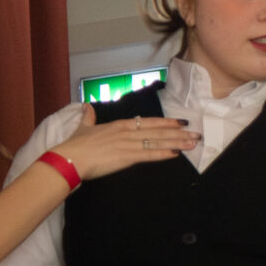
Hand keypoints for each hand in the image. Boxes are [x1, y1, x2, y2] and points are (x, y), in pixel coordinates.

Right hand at [50, 102, 197, 181]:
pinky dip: (163, 153)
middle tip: (195, 133)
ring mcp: (128, 144)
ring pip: (157, 142)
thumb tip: (87, 107)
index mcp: (119, 125)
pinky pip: (148, 155)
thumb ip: (88, 117)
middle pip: (157, 131)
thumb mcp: (83, 128)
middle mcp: (127, 132)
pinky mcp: (126, 157)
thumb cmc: (75, 146)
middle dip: (178, 133)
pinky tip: (175, 154)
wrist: (70, 159)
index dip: (165, 122)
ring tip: (192, 143)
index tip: (180, 122)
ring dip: (176, 143)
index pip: (147, 122)